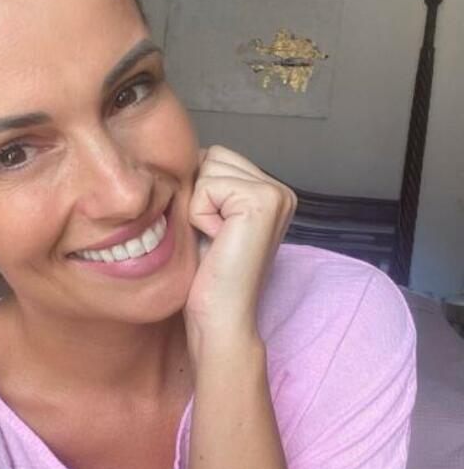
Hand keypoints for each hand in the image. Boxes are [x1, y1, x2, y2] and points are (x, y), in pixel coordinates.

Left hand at [182, 145, 297, 364]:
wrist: (221, 315)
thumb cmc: (209, 274)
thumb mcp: (210, 219)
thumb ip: (211, 185)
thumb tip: (188, 153)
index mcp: (270, 192)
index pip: (216, 158)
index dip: (199, 193)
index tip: (213, 232)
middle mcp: (280, 189)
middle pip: (213, 156)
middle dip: (200, 195)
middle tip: (214, 236)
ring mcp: (276, 193)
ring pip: (208, 167)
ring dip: (199, 205)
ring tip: (216, 237)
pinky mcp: (263, 200)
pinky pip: (207, 187)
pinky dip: (200, 216)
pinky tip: (218, 241)